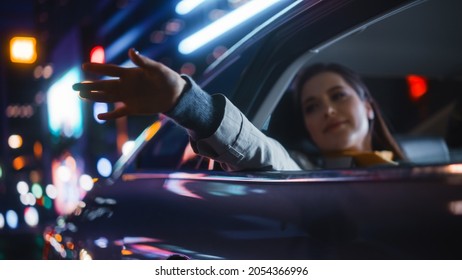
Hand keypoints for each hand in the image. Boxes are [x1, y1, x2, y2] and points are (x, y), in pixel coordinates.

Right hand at [72, 48, 186, 119]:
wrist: (175, 94)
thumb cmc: (167, 78)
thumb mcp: (156, 69)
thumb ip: (143, 61)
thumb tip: (132, 51)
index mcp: (130, 74)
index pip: (110, 70)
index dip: (97, 69)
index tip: (84, 66)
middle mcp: (125, 85)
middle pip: (103, 85)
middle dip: (88, 86)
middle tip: (73, 86)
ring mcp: (128, 97)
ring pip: (107, 97)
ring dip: (94, 97)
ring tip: (80, 96)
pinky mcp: (133, 108)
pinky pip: (119, 112)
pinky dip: (110, 115)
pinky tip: (99, 116)